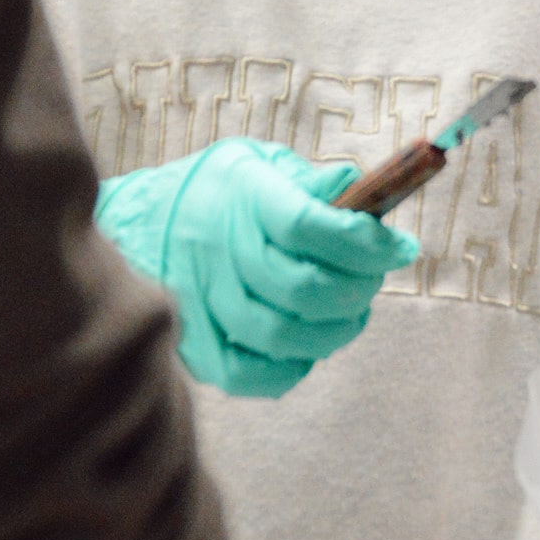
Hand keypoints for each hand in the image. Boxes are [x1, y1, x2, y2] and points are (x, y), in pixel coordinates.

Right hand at [96, 140, 417, 397]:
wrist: (139, 223)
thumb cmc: (220, 193)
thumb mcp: (261, 164)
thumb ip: (309, 182)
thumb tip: (358, 189)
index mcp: (240, 194)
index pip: (307, 224)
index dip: (363, 242)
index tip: (400, 247)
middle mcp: (216, 247)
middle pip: (300, 287)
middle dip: (358, 288)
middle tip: (374, 278)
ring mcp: (199, 300)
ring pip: (279, 334)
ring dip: (333, 331)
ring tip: (351, 313)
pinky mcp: (192, 343)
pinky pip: (246, 374)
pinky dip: (289, 368)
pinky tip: (309, 344)